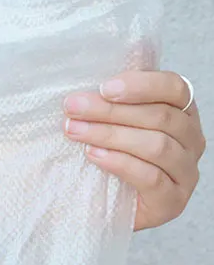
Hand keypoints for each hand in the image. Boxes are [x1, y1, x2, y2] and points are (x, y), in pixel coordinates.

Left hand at [63, 70, 205, 230]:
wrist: (100, 211)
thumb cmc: (106, 161)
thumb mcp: (110, 125)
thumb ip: (118, 98)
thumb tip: (116, 54)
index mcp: (182, 114)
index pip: (174, 88)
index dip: (141, 85)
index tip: (104, 87)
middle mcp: (192, 141)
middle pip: (159, 117)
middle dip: (111, 111)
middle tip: (73, 107)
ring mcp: (185, 173)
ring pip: (156, 145)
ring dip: (111, 135)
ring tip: (76, 131)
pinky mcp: (172, 202)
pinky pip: (150, 177)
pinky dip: (119, 163)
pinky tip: (94, 155)